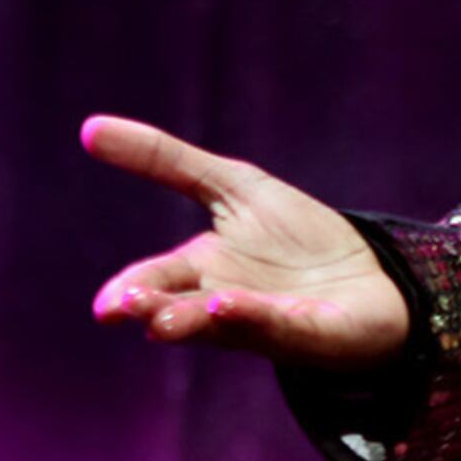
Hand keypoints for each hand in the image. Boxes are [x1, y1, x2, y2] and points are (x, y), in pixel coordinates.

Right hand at [80, 115, 412, 368]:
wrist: (373, 279)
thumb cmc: (295, 238)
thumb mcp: (232, 185)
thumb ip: (165, 161)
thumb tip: (87, 128)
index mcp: (203, 272)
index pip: (158, 281)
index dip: (133, 291)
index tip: (104, 306)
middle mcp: (228, 305)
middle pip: (184, 309)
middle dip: (157, 309)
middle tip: (128, 309)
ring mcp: (271, 322)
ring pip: (229, 324)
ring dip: (198, 320)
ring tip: (168, 319)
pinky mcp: (314, 332)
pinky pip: (285, 328)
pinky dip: (259, 319)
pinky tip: (232, 307)